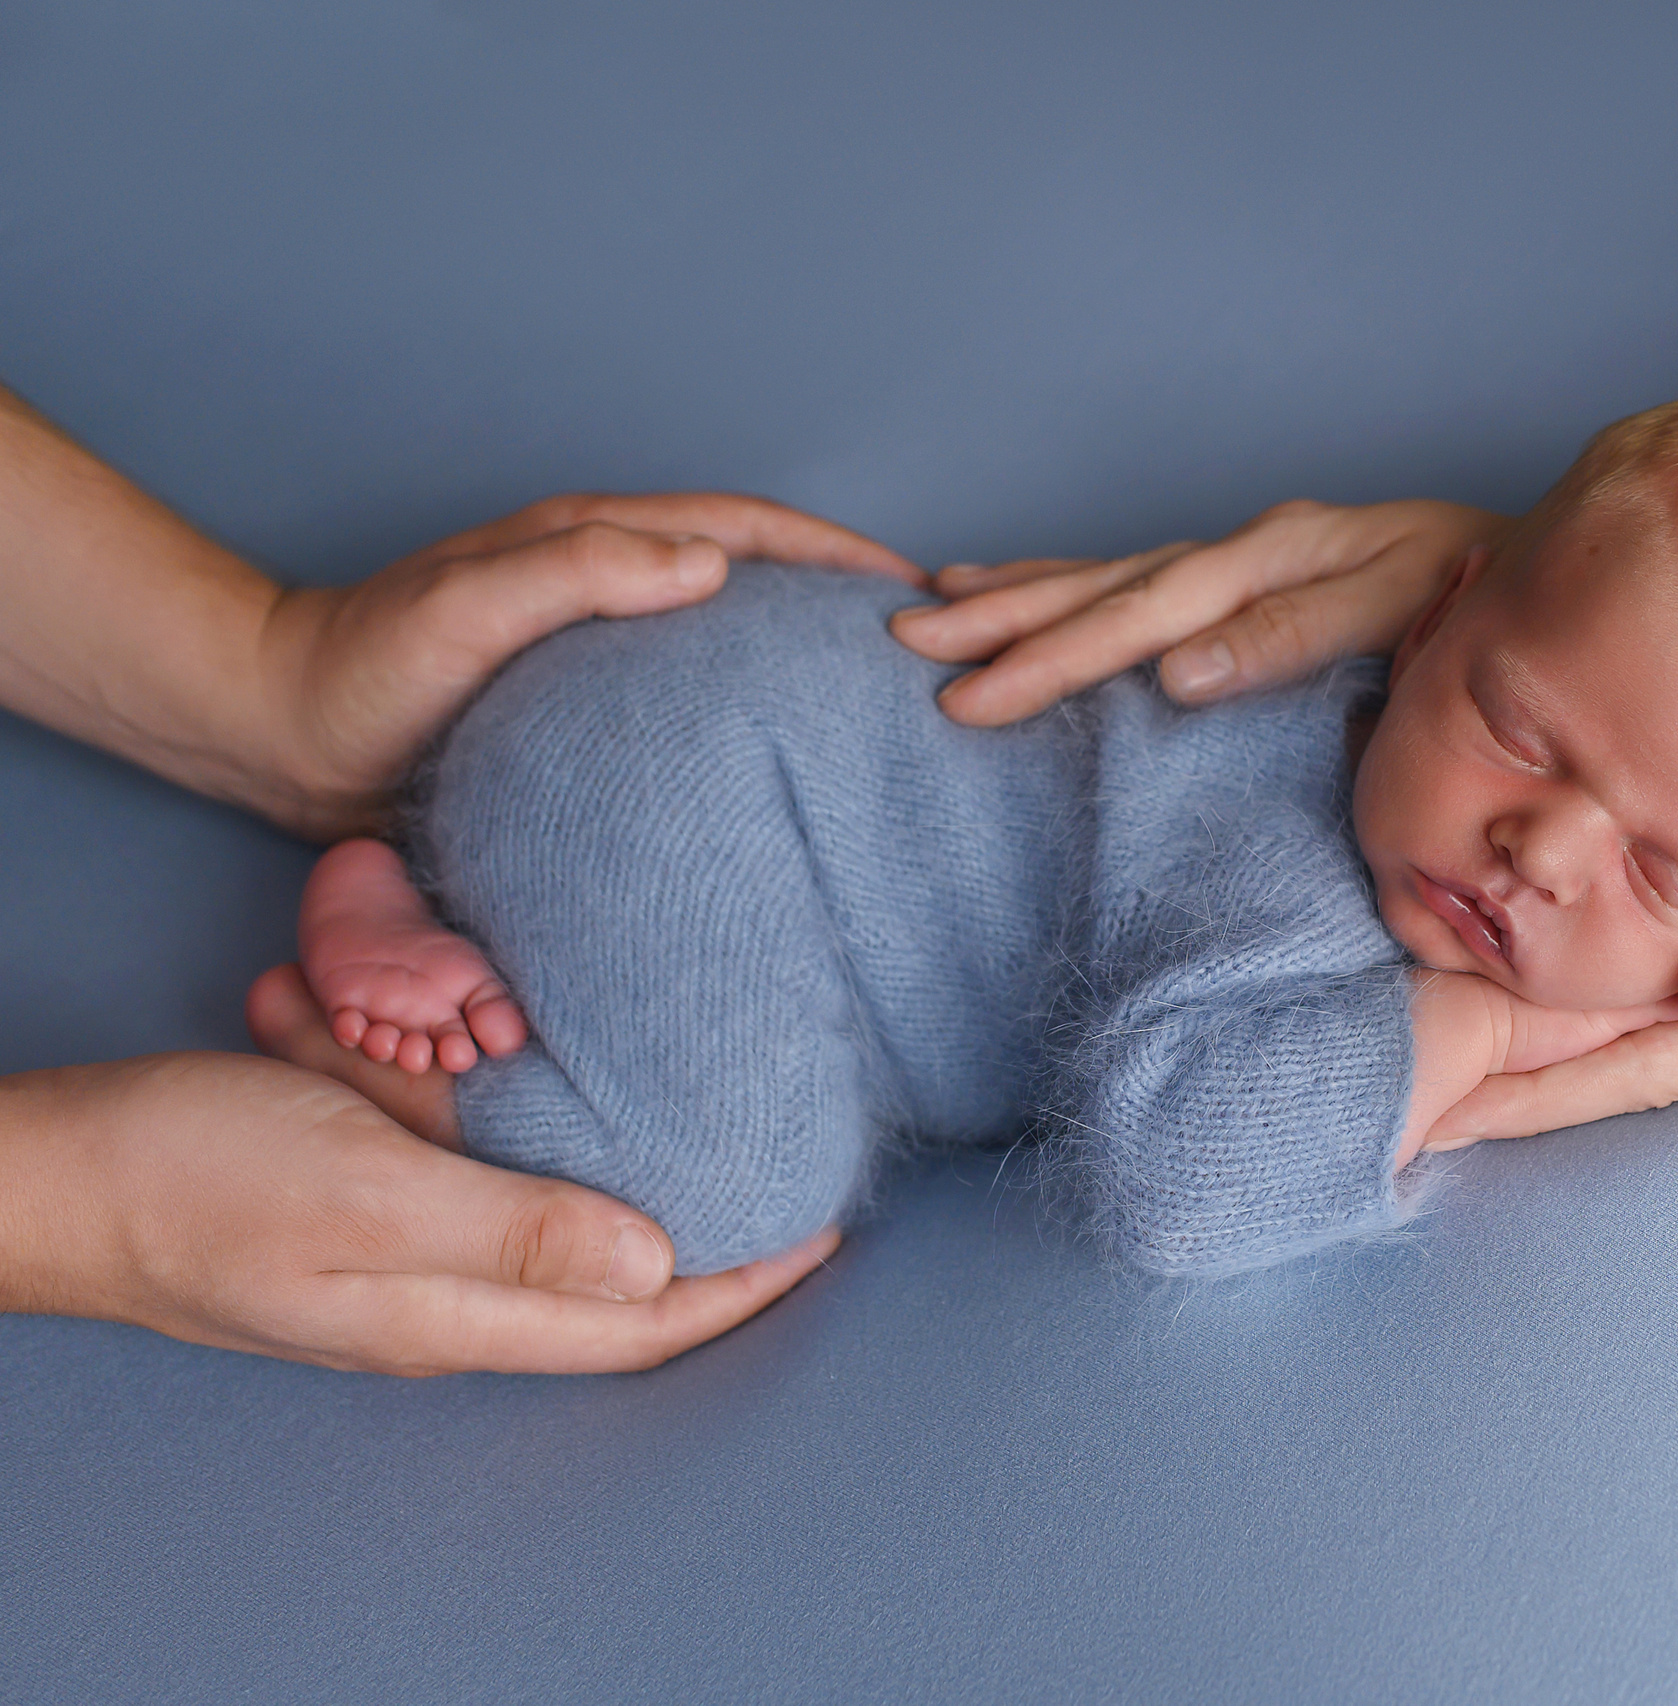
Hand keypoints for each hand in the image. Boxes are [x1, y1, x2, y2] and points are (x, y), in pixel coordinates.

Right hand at [0, 1045, 837, 1376]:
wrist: (52, 1173)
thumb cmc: (193, 1176)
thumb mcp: (368, 1193)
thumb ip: (513, 1230)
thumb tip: (658, 1264)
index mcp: (455, 1314)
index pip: (642, 1322)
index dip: (746, 1283)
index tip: (829, 1227)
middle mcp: (442, 1305)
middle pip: (613, 1292)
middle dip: (711, 1247)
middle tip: (789, 1173)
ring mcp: (401, 1264)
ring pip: (555, 1235)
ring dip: (631, 1188)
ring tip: (713, 1135)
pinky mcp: (365, 1212)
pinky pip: (487, 1187)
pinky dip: (540, 1145)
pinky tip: (566, 1099)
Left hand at [254, 493, 918, 837]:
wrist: (283, 737)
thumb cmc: (366, 667)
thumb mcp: (468, 606)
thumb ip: (579, 572)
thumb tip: (712, 566)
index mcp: (596, 542)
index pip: (747, 530)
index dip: (835, 553)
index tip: (917, 588)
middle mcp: (609, 587)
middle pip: (755, 577)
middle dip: (843, 599)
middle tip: (926, 649)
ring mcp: (600, 652)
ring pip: (729, 643)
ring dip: (802, 661)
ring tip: (876, 710)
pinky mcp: (584, 716)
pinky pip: (691, 707)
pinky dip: (750, 719)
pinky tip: (781, 767)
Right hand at [891, 498, 1508, 724]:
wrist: (1546, 563)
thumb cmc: (1486, 600)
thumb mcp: (1405, 612)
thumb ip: (1296, 635)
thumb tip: (1177, 671)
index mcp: (1282, 559)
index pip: (1149, 618)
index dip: (1060, 659)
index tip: (981, 698)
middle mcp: (1251, 548)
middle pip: (1110, 589)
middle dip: (1008, 623)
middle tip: (912, 653)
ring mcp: (1246, 556)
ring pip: (1109, 576)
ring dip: (1018, 595)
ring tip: (928, 609)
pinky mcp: (1249, 572)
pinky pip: (1136, 577)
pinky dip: (1066, 582)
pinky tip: (1013, 589)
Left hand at [1423, 705, 1677, 1143]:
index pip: (1628, 1067)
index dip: (1528, 1097)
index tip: (1430, 1116)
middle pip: (1596, 1045)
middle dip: (1493, 1073)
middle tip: (1382, 1082)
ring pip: (1609, 993)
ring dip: (1517, 1013)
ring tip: (1416, 1019)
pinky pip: (1645, 930)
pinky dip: (1573, 942)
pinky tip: (1523, 934)